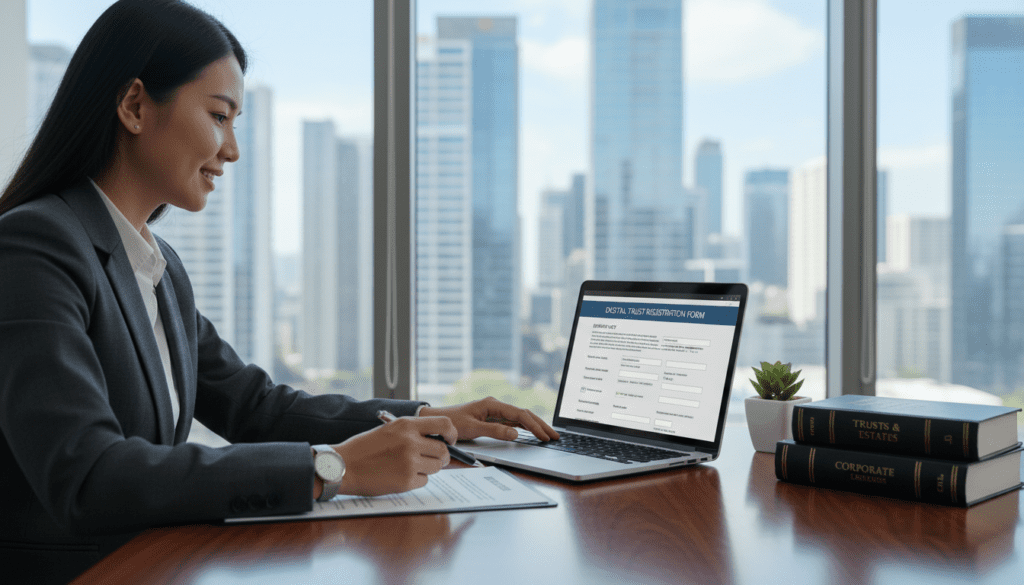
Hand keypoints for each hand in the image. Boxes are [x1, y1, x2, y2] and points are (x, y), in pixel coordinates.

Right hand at [327, 415, 456, 496]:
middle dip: (440, 457)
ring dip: (428, 469)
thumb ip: (412, 431)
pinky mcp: (406, 481)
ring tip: (410, 466)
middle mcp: (411, 442)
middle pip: (443, 451)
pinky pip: (424, 481)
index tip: (449, 440)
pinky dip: (416, 480)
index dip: (451, 434)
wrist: (343, 466)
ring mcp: (409, 462)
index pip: (444, 424)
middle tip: (431, 459)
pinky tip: (401, 476)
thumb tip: (437, 439)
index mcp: (407, 425)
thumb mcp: (389, 429)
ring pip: (436, 467)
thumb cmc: (363, 448)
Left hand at [420, 397, 559, 441]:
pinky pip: (513, 422)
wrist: (436, 420)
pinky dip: (525, 428)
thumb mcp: (472, 428)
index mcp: (492, 404)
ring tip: (549, 435)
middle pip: (524, 414)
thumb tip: (516, 434)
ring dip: (535, 426)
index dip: (534, 426)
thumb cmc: (451, 423)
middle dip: (540, 425)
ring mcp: (495, 411)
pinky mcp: (492, 418)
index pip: (520, 414)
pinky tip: (533, 433)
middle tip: (555, 436)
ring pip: (520, 418)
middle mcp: (495, 406)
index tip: (544, 436)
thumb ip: (494, 431)